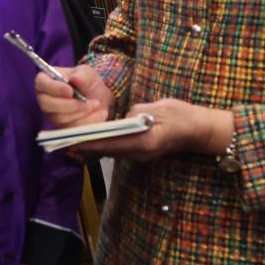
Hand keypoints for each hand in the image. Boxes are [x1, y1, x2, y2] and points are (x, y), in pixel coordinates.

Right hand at [35, 67, 112, 129]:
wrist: (98, 100)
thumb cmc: (88, 84)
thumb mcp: (88, 74)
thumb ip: (82, 74)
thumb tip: (75, 78)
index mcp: (47, 80)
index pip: (41, 83)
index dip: (54, 88)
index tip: (70, 91)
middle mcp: (45, 99)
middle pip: (46, 104)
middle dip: (70, 104)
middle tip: (87, 101)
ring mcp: (51, 115)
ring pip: (60, 118)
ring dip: (81, 112)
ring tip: (95, 105)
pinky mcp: (60, 128)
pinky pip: (70, 129)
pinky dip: (86, 122)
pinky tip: (96, 114)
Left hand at [69, 98, 232, 162]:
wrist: (200, 130)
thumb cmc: (182, 115)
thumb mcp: (160, 108)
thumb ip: (138, 112)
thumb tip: (122, 117)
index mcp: (144, 141)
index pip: (110, 143)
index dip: (88, 142)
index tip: (70, 140)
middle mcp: (140, 153)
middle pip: (107, 150)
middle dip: (86, 145)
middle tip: (64, 139)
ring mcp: (141, 156)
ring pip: (111, 152)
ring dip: (94, 146)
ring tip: (73, 138)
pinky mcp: (141, 153)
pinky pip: (118, 150)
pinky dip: (105, 145)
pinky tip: (94, 138)